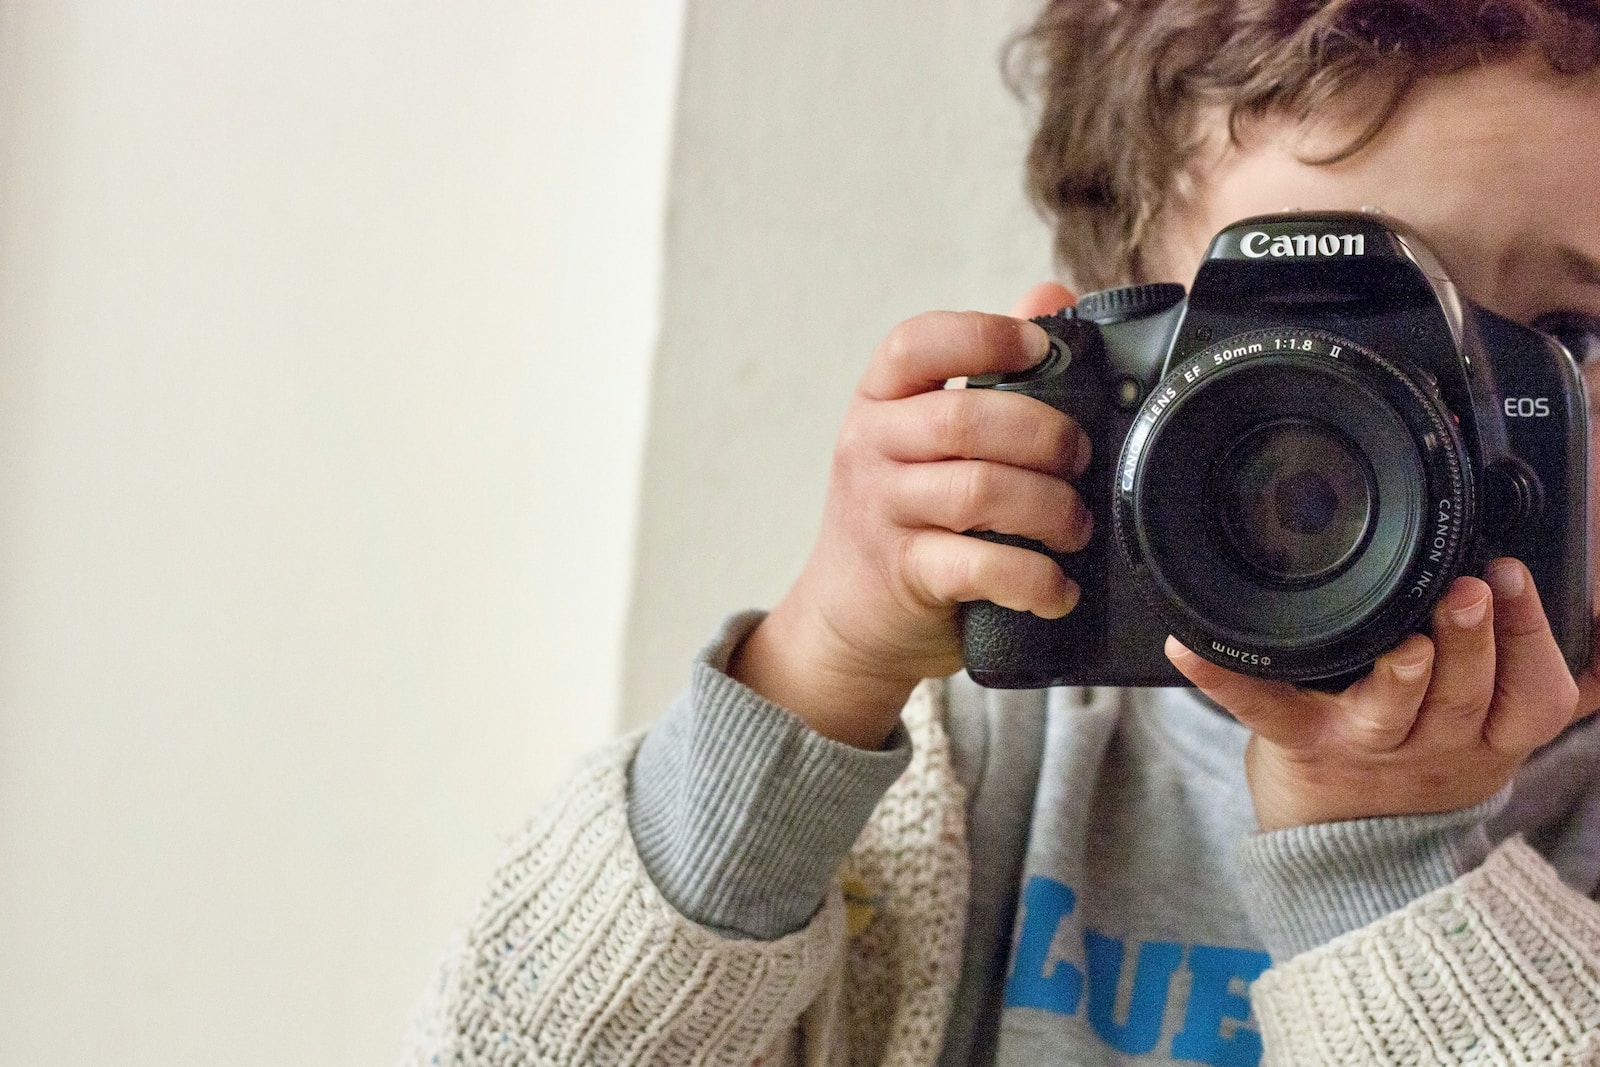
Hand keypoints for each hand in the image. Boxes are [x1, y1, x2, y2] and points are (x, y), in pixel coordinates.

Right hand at [730, 283, 1090, 747]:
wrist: (849, 617)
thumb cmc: (908, 515)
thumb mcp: (929, 437)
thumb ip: (989, 367)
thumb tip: (1050, 295)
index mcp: (880, 400)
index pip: (915, 344)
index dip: (984, 336)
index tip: (1041, 349)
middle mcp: (869, 447)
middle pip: (963, 419)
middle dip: (1044, 435)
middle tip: (1080, 459)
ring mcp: (881, 512)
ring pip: (979, 492)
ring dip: (1051, 508)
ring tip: (1077, 525)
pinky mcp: (904, 575)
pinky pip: (980, 566)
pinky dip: (1035, 579)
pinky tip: (1059, 588)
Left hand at [1166, 558, 1581, 829]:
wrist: (1353, 850)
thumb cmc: (1424, 755)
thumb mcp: (1499, 726)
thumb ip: (1540, 676)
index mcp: (1489, 729)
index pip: (1533, 692)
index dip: (1530, 638)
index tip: (1515, 575)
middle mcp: (1434, 742)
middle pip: (1464, 694)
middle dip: (1472, 641)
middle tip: (1473, 590)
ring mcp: (1364, 745)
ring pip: (1393, 711)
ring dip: (1400, 674)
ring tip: (1404, 643)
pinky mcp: (1297, 744)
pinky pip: (1260, 708)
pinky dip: (1223, 678)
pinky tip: (1191, 648)